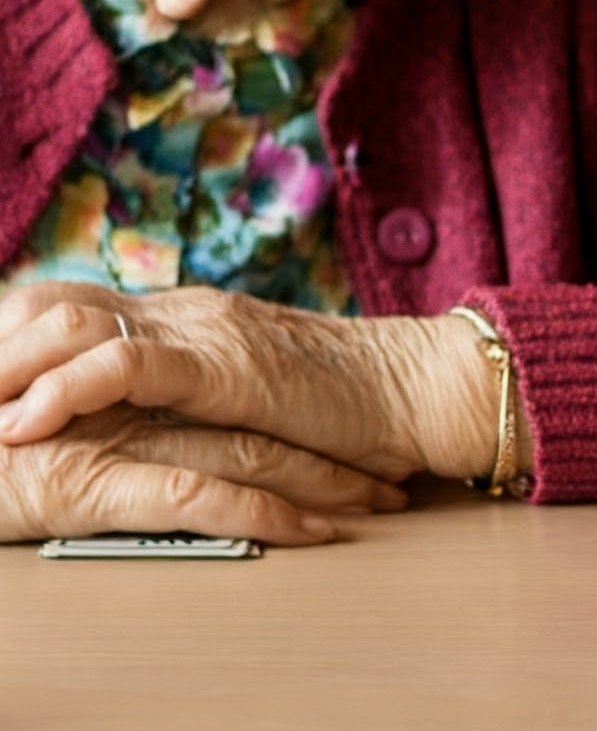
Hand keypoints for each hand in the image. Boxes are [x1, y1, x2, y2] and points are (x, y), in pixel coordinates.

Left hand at [0, 282, 510, 483]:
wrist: (421, 390)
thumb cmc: (352, 412)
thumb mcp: (255, 395)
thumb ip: (200, 395)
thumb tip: (138, 429)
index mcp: (185, 315)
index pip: (66, 303)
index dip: (4, 337)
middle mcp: (181, 310)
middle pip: (47, 301)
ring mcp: (201, 330)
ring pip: (68, 320)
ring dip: (6, 368)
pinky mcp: (222, 363)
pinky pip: (121, 363)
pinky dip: (61, 390)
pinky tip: (26, 427)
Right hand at [0, 402, 404, 544]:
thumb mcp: (35, 427)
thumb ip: (92, 419)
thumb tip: (151, 434)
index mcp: (119, 388)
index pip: (228, 398)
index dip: (295, 419)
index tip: (354, 442)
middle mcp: (126, 406)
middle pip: (254, 420)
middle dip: (332, 450)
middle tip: (394, 474)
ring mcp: (111, 442)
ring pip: (244, 453)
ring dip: (320, 482)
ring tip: (379, 503)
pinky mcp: (90, 484)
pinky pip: (196, 496)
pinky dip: (264, 514)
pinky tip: (314, 534)